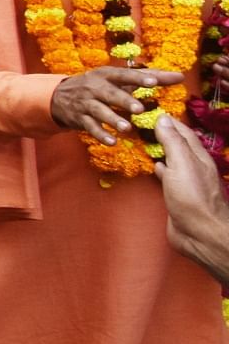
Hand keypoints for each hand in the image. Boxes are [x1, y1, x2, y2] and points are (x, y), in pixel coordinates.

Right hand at [49, 67, 183, 144]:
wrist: (59, 96)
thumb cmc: (99, 86)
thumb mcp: (117, 78)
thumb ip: (148, 78)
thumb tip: (179, 77)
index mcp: (106, 75)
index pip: (124, 75)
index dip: (138, 78)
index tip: (153, 82)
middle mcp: (94, 87)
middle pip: (110, 93)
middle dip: (124, 101)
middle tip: (139, 109)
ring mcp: (85, 103)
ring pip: (99, 111)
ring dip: (112, 119)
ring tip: (126, 128)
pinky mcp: (80, 118)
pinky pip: (90, 127)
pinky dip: (100, 134)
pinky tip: (112, 142)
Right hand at [154, 114, 228, 282]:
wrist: (201, 234)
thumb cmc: (193, 198)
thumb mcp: (182, 164)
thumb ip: (173, 142)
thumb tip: (163, 118)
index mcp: (198, 156)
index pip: (184, 131)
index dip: (169, 120)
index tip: (150, 110)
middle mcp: (194, 166)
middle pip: (179, 144)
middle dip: (164, 132)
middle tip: (143, 123)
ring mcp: (187, 181)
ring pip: (173, 159)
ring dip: (161, 149)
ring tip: (145, 140)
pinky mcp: (178, 195)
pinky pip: (168, 175)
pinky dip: (160, 167)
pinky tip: (154, 166)